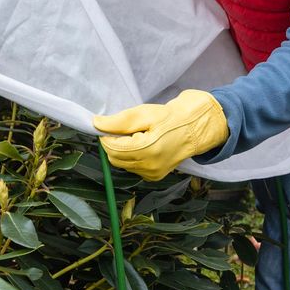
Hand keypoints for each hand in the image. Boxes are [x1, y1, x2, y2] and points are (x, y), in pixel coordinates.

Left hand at [93, 89, 228, 180]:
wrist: (192, 129)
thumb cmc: (169, 118)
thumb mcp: (144, 113)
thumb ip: (119, 121)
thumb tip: (96, 124)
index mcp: (148, 149)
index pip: (113, 148)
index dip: (107, 136)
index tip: (111, 126)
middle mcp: (150, 166)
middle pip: (115, 159)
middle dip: (114, 144)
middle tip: (127, 131)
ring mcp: (153, 174)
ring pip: (122, 164)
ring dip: (123, 151)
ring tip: (139, 137)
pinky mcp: (155, 176)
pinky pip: (133, 168)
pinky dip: (132, 158)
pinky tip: (145, 146)